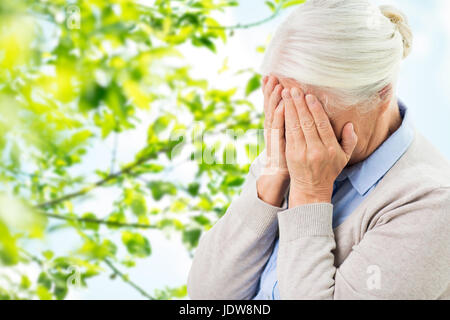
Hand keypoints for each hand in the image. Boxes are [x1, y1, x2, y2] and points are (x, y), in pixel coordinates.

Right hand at [256, 76, 289, 206]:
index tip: (274, 76)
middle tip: (271, 74)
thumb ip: (294, 122)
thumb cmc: (290, 155)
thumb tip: (293, 107)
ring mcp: (273, 137)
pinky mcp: (275, 147)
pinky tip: (282, 106)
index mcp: (278, 124)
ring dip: (272, 99)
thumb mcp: (291, 136)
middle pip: (271, 105)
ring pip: (271, 114)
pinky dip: (279, 117)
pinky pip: (276, 130)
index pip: (276, 103)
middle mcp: (274, 128)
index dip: (274, 91)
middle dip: (271, 90)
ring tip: (273, 83)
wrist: (279, 176)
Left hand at [283, 87, 357, 207]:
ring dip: (290, 108)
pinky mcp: (290, 154)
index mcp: (330, 149)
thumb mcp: (344, 157)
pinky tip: (282, 108)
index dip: (315, 110)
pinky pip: (287, 133)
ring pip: (295, 126)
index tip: (310, 96)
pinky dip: (284, 119)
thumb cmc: (329, 169)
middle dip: (299, 104)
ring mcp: (301, 152)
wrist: (311, 188)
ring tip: (286, 94)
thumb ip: (350, 140)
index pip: (322, 125)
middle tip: (294, 89)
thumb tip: (350, 124)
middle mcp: (315, 150)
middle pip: (306, 123)